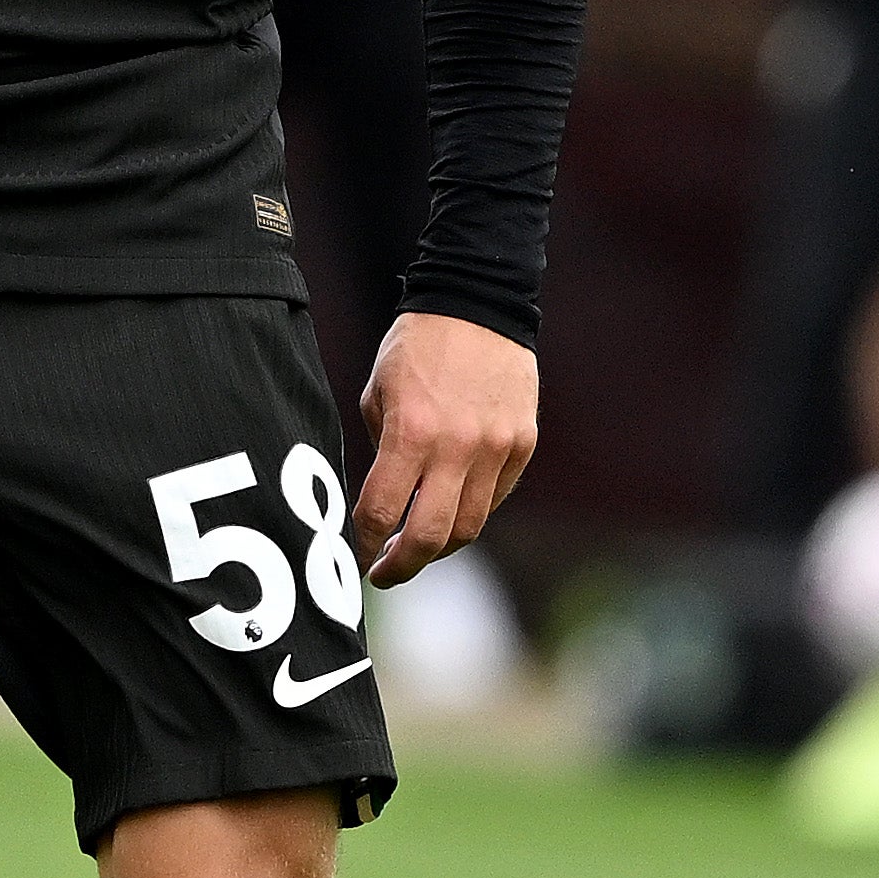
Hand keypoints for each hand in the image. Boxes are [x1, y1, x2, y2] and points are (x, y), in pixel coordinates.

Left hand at [353, 311, 537, 584]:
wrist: (478, 304)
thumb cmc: (417, 347)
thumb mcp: (378, 396)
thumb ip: (381, 452)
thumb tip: (381, 504)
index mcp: (411, 433)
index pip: (381, 511)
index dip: (364, 544)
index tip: (356, 559)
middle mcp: (458, 447)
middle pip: (430, 537)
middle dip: (403, 566)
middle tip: (385, 573)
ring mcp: (496, 449)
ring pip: (469, 526)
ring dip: (438, 547)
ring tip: (416, 547)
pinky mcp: (521, 445)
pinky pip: (495, 498)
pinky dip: (470, 512)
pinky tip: (449, 509)